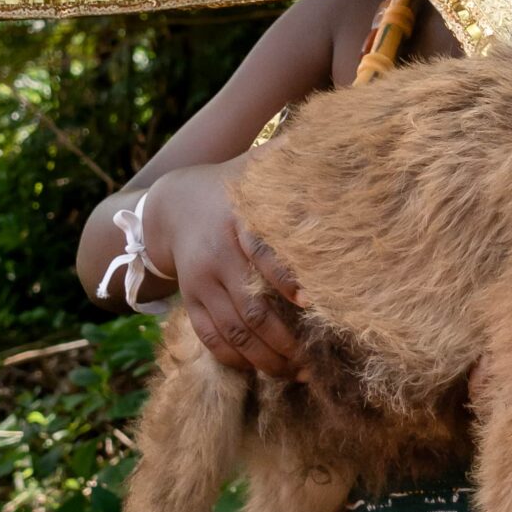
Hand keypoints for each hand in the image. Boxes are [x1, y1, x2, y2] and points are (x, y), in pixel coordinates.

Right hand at [142, 163, 307, 376]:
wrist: (170, 207)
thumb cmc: (232, 187)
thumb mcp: (256, 168)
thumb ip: (292, 161)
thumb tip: (341, 138)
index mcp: (238, 221)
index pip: (264, 252)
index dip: (286, 277)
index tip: (315, 299)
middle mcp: (217, 256)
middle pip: (252, 307)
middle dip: (285, 340)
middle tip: (315, 361)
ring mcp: (200, 283)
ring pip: (233, 331)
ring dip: (266, 358)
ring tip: (296, 373)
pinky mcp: (190, 301)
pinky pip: (210, 338)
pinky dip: (235, 359)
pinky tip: (261, 369)